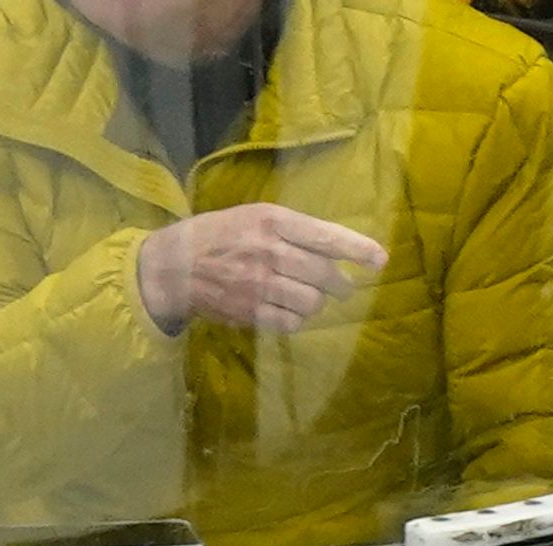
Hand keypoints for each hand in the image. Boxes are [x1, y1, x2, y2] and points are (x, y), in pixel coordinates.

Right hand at [134, 206, 385, 335]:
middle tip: (342, 287)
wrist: (172, 266)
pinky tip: (291, 313)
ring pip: (310, 301)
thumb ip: (294, 229)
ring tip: (312, 299)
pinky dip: (297, 320)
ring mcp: (257, 285)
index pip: (327, 238)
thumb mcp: (256, 216)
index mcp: (273, 222)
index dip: (359, 250)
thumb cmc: (219, 234)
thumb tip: (335, 248)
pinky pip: (288, 322)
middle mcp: (268, 252)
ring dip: (318, 302)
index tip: (380, 261)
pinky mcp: (247, 311)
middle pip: (324, 274)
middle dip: (341, 284)